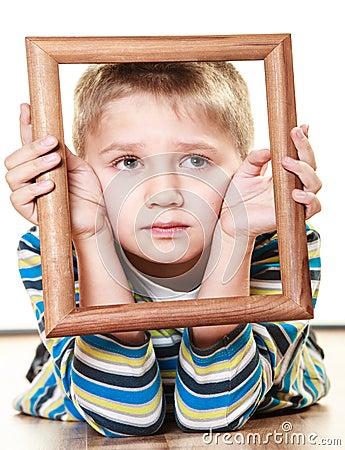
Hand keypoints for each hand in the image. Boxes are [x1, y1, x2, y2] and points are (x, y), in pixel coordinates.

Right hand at [4, 104, 106, 240]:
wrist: (97, 217)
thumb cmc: (88, 193)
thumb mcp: (78, 166)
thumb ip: (63, 152)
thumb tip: (51, 133)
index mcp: (40, 164)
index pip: (26, 142)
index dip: (24, 124)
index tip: (26, 107)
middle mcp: (30, 178)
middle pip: (14, 158)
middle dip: (31, 148)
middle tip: (52, 143)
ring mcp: (28, 195)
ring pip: (13, 176)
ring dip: (33, 165)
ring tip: (55, 162)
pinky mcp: (30, 212)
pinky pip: (19, 198)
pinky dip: (33, 189)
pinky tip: (49, 185)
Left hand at [219, 125, 321, 238]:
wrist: (229, 220)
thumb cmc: (237, 198)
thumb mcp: (244, 172)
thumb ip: (255, 159)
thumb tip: (269, 149)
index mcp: (283, 174)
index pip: (300, 155)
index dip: (304, 141)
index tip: (301, 127)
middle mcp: (292, 186)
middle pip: (311, 165)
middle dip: (305, 147)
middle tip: (295, 135)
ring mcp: (294, 200)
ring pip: (315, 183)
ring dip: (305, 170)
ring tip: (287, 163)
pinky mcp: (293, 215)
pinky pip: (312, 208)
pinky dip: (309, 199)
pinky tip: (295, 193)